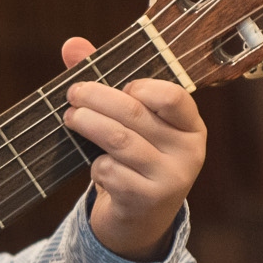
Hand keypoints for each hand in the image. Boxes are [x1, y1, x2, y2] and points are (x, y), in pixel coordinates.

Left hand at [59, 36, 206, 261]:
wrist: (141, 219)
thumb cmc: (135, 158)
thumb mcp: (130, 123)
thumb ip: (106, 81)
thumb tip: (71, 44)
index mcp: (191, 127)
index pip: (173, 96)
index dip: (142, 86)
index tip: (120, 85)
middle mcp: (189, 152)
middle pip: (136, 114)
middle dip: (97, 98)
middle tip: (73, 93)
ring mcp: (171, 179)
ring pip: (120, 141)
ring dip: (88, 124)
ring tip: (70, 117)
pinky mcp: (147, 201)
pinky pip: (111, 171)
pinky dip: (96, 164)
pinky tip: (96, 164)